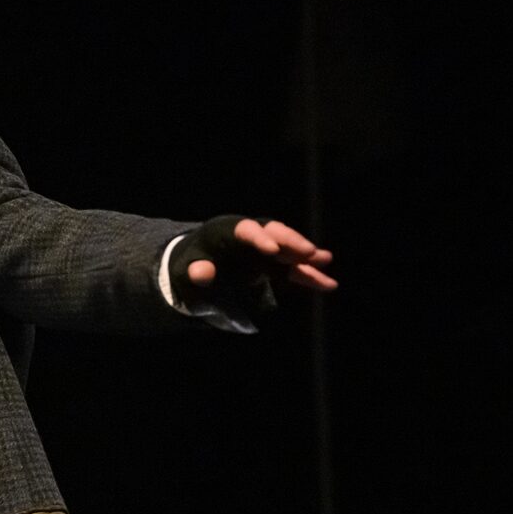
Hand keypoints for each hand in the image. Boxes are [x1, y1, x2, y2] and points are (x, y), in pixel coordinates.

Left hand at [186, 218, 336, 292]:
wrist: (194, 274)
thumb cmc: (187, 272)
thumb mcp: (184, 275)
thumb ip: (194, 274)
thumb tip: (202, 272)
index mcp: (224, 232)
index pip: (244, 230)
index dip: (259, 238)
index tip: (273, 250)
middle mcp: (247, 236)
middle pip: (273, 232)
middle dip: (291, 242)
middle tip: (309, 253)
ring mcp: (262, 250)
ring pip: (288, 249)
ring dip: (306, 256)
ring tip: (325, 261)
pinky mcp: (272, 265)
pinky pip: (293, 269)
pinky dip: (308, 276)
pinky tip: (327, 283)